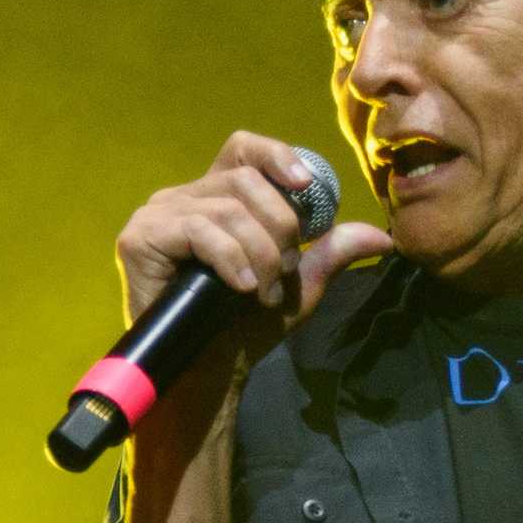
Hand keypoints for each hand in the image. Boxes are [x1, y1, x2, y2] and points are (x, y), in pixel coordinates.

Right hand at [113, 132, 397, 371]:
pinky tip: (241, 286)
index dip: (276, 156)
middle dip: (279, 227)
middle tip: (284, 271)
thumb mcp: (298, 286)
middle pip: (245, 181)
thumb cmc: (245, 327)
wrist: (210, 371)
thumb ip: (331, 254)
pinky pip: (197, 230)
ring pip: (226, 208)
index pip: (244, 150)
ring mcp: (157, 215)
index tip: (306, 186)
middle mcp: (182, 198)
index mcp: (215, 198)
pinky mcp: (139, 239)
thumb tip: (383, 237)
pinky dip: (229, 257)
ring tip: (262, 292)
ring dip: (259, 253)